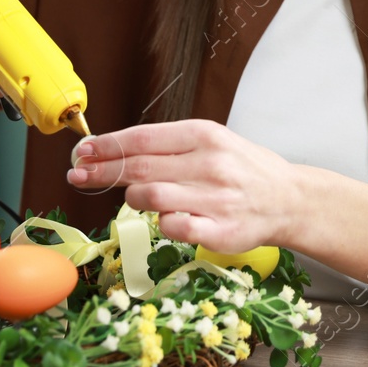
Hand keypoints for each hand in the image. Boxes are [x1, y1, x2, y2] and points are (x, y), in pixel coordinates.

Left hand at [65, 120, 296, 251]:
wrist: (289, 199)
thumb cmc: (244, 170)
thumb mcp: (212, 142)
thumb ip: (169, 146)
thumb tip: (115, 151)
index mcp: (205, 135)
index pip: (142, 138)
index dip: (106, 146)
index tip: (83, 151)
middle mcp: (210, 164)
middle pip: (139, 168)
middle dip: (101, 171)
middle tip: (78, 174)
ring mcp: (215, 199)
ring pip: (150, 198)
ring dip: (132, 198)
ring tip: (135, 197)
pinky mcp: (219, 231)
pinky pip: (173, 228)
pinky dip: (161, 223)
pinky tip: (165, 217)